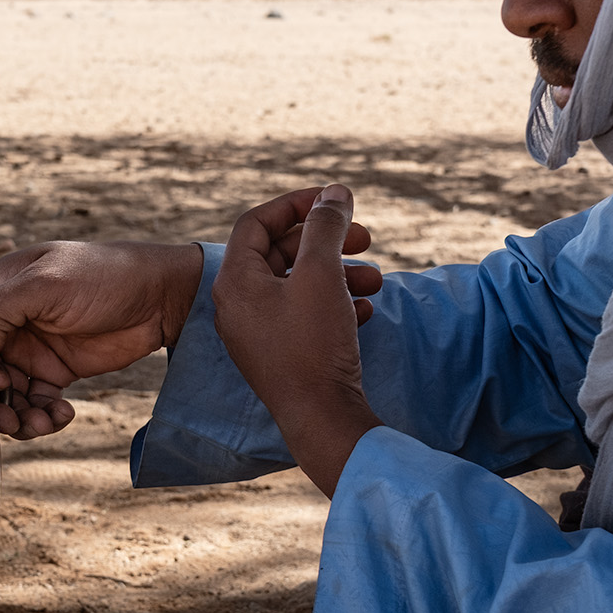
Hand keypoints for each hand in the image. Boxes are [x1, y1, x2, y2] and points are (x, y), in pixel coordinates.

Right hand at [0, 240, 203, 437]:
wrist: (160, 295)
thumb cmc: (103, 276)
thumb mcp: (45, 285)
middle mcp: (11, 324)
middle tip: (13, 417)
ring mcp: (34, 350)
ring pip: (8, 395)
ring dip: (18, 416)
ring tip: (42, 422)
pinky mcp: (58, 371)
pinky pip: (36, 403)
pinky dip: (43, 416)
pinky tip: (63, 415)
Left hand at [212, 185, 384, 495]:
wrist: (322, 418)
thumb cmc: (314, 345)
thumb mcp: (321, 274)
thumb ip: (326, 227)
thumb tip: (334, 193)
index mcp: (235, 282)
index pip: (256, 222)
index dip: (297, 204)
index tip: (334, 201)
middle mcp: (239, 306)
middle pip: (280, 253)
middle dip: (327, 241)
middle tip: (366, 237)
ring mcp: (258, 333)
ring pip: (298, 286)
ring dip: (339, 273)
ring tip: (376, 278)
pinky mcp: (281, 355)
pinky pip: (304, 315)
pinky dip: (334, 303)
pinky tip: (365, 308)